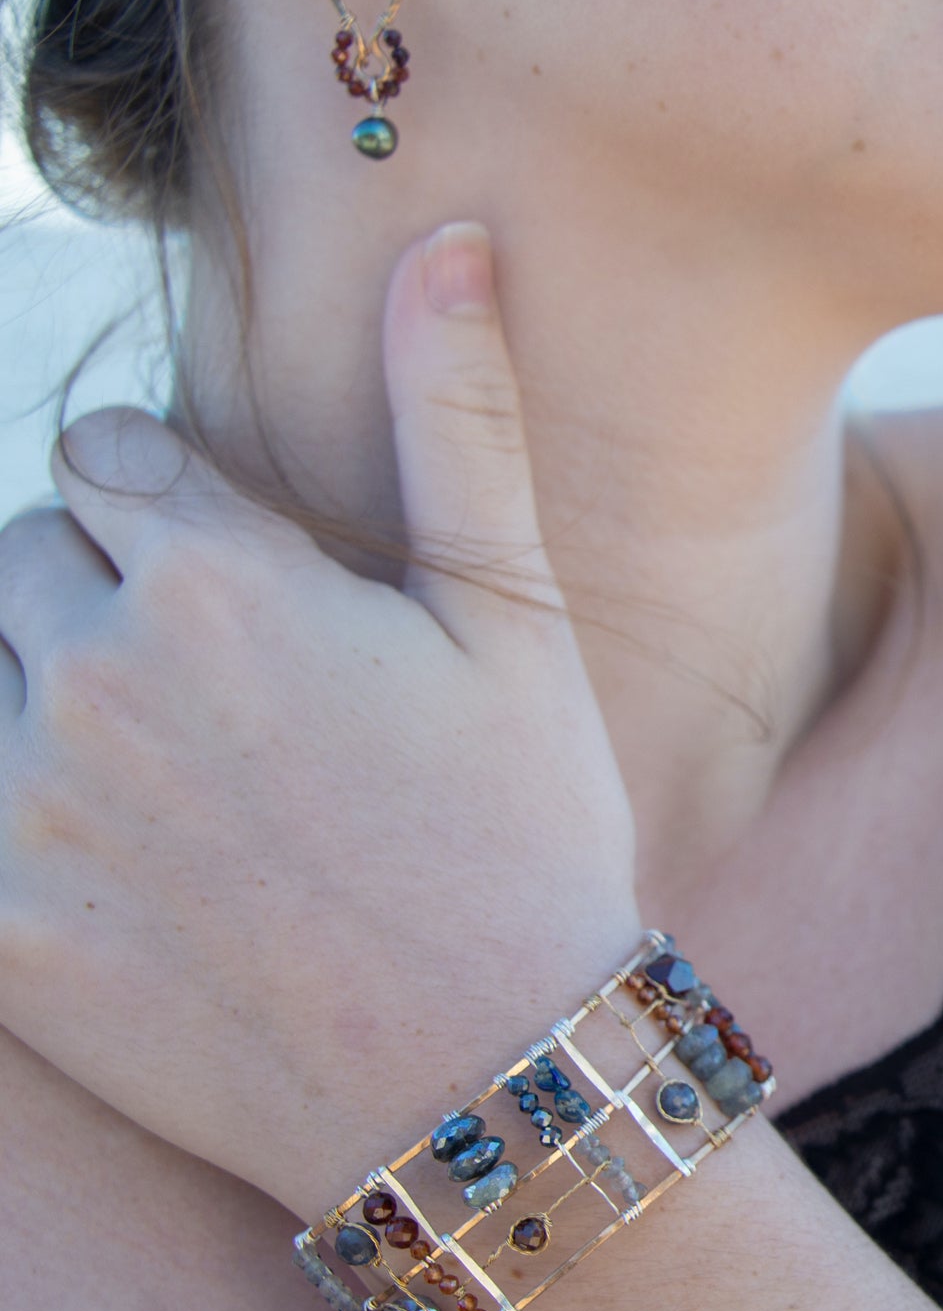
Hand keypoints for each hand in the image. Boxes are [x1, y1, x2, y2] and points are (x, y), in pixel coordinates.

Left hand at [0, 221, 641, 1218]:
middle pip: (20, 553)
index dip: (171, 501)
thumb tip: (451, 236)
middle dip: (98, 588)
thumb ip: (456, 418)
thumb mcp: (514, 620)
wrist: (487, 1075)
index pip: (105, 455)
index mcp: (219, 578)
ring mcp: (27, 811)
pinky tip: (118, 852)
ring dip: (42, 690)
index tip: (240, 576)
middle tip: (218, 685)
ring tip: (167, 770)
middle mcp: (97, 674)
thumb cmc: (524, 832)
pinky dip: (16, 805)